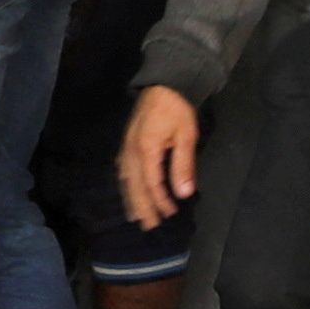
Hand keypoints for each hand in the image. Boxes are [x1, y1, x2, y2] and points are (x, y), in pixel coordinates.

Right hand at [119, 87, 200, 231]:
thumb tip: (184, 193)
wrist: (164, 82)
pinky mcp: (126, 142)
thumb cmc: (178, 108)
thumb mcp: (187, 136)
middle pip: (134, 186)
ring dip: (131, 199)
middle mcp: (131, 151)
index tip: (170, 214)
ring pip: (125, 179)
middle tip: (148, 226)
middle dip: (142, 207)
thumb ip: (183, 165)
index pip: (152, 184)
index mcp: (146, 150)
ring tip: (135, 216)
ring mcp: (126, 146)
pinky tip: (128, 191)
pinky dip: (125, 184)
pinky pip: (122, 169)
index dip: (160, 201)